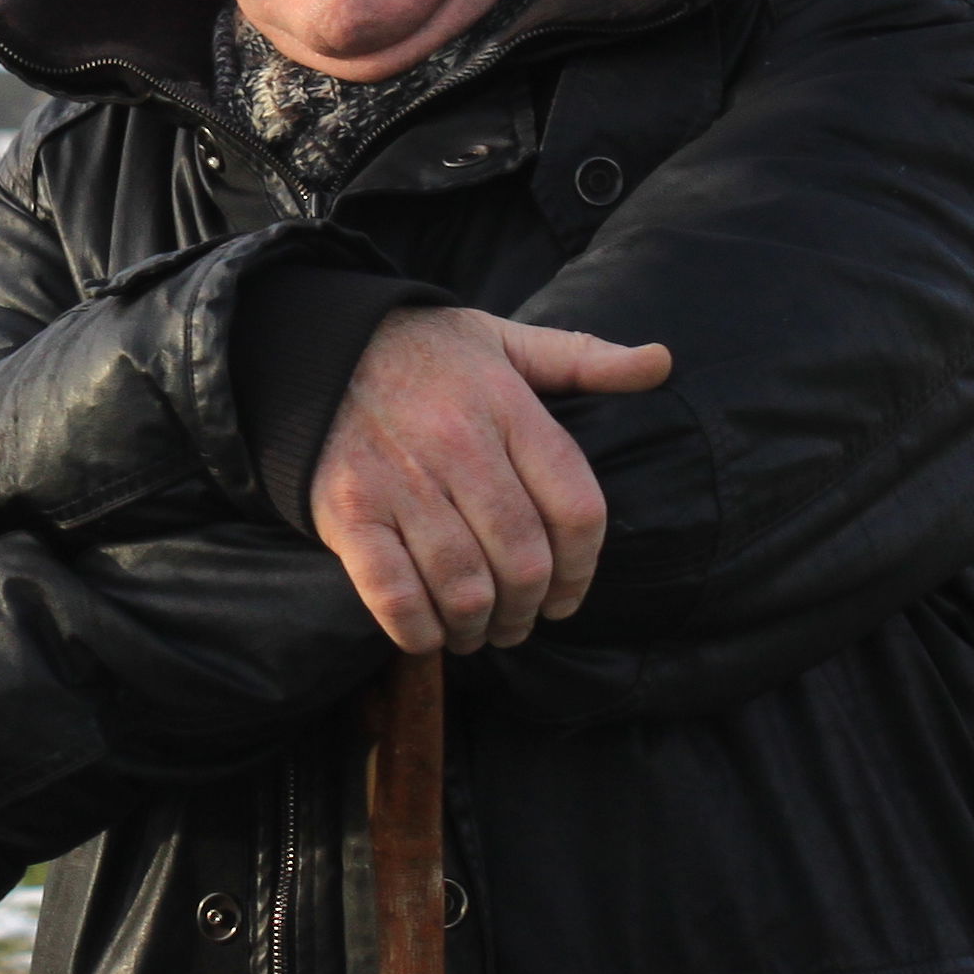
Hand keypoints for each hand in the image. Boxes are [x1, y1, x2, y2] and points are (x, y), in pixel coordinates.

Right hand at [307, 306, 673, 653]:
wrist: (314, 347)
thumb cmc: (425, 353)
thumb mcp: (506, 340)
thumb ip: (583, 358)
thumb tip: (660, 361)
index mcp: (508, 406)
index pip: (577, 509)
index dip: (584, 569)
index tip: (570, 595)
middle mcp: (458, 445)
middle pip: (525, 560)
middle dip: (530, 609)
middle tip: (521, 621)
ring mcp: (399, 481)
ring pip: (465, 587)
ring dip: (479, 627)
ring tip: (479, 632)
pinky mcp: (348, 512)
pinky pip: (395, 594)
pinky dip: (420, 631)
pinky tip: (431, 633)